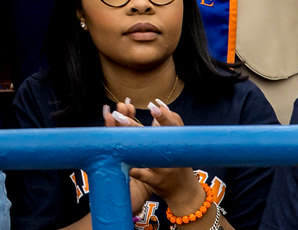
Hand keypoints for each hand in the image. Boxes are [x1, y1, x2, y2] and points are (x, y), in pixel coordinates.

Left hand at [108, 101, 207, 218]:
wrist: (184, 194)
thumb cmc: (179, 163)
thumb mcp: (179, 145)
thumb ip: (171, 125)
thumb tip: (159, 104)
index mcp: (179, 143)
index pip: (174, 126)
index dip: (164, 116)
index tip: (152, 105)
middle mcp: (172, 155)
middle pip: (153, 138)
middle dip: (134, 125)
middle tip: (118, 112)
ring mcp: (163, 169)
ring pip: (143, 154)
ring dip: (128, 142)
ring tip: (113, 128)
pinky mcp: (153, 181)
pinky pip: (139, 173)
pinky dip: (129, 165)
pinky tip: (117, 157)